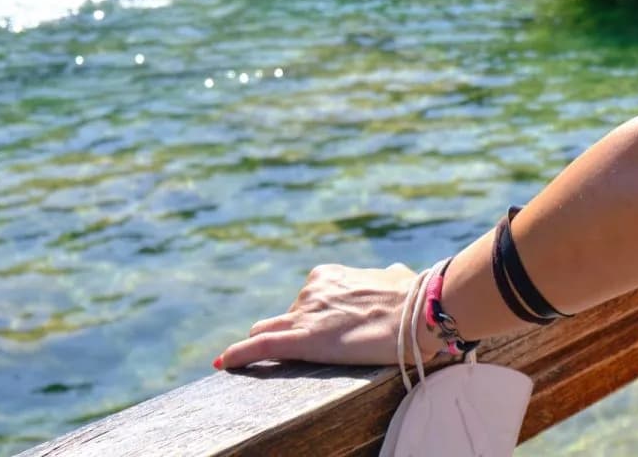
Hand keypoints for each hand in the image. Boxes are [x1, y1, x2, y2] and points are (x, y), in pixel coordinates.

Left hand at [217, 262, 435, 370]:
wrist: (416, 311)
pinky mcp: (300, 340)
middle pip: (282, 316)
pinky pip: (259, 347)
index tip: (315, 329)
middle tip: (295, 349)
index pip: (306, 300)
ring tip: (257, 362)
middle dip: (285, 330)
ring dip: (266, 344)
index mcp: (330, 276)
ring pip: (268, 331)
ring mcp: (303, 315)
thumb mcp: (395, 278)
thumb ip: (386, 277)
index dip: (309, 317)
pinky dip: (237, 355)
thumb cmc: (412, 295)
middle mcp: (311, 292)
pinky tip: (221, 362)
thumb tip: (395, 274)